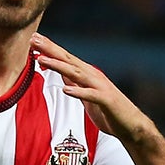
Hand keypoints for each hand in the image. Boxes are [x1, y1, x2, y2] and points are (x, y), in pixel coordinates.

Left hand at [30, 34, 147, 139]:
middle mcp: (93, 76)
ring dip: (59, 66)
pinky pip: (91, 95)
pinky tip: (66, 89)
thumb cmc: (108, 111)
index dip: (49, 49)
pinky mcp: (106, 101)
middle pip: (68, 60)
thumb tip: (62, 72)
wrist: (131, 125)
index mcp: (87, 75)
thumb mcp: (86, 95)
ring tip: (42, 59)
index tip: (34, 40)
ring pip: (76, 74)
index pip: (65, 59)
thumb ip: (75, 82)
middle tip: (34, 39)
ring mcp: (100, 87)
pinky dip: (78, 92)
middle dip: (50, 50)